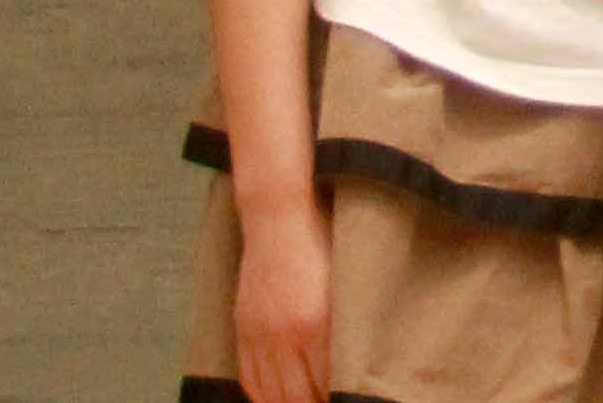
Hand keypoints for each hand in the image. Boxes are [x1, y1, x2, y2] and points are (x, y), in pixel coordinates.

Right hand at [230, 187, 331, 402]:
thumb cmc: (324, 241)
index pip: (327, 386)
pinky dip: (263, 397)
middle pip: (296, 398)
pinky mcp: (243, 330)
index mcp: (315, 324)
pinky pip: (249, 378)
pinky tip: (277, 401)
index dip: (338, 399)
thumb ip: (351, 325)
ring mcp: (259, 336)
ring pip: (270, 394)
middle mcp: (284, 337)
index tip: (351, 400)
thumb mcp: (346, 282)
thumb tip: (359, 362)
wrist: (277, 219)